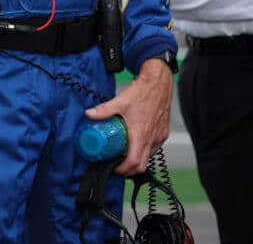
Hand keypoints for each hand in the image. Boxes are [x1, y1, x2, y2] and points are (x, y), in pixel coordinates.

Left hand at [84, 59, 172, 175]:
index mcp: (142, 134)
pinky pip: (155, 148)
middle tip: (118, 165)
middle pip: (142, 166)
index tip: (114, 168)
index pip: (134, 162)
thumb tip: (89, 114)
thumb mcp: (120, 101)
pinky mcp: (163, 132)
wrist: (159, 82)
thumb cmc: (143, 91)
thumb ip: (103, 110)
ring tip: (125, 154)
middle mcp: (153, 138)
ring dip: (138, 160)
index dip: (123, 170)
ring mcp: (160, 136)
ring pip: (149, 157)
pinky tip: (136, 143)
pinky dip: (145, 151)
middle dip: (129, 169)